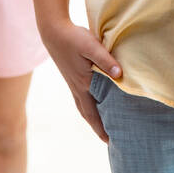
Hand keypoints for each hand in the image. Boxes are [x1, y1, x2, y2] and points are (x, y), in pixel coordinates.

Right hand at [40, 21, 121, 142]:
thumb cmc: (73, 37)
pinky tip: (93, 102)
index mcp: (83, 84)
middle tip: (108, 140)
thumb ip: (105, 60)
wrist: (53, 31)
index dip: (101, 127)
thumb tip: (120, 75)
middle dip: (97, 127)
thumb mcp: (91, 46)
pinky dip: (88, 106)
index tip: (110, 141)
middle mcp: (77, 87)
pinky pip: (80, 97)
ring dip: (92, 118)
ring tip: (101, 126)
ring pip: (83, 106)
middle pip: (87, 114)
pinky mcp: (71, 76)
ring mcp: (72, 82)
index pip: (93, 112)